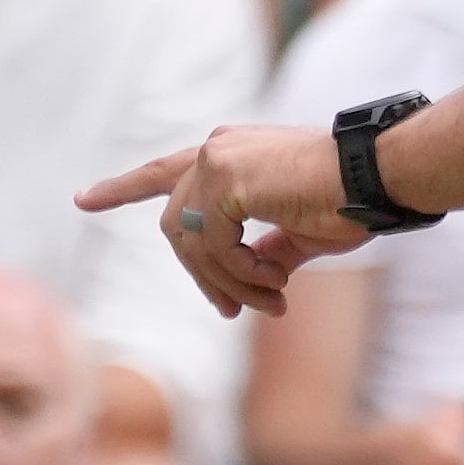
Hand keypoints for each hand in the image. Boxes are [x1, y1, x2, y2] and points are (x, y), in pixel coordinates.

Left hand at [78, 124, 371, 319]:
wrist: (380, 175)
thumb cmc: (354, 199)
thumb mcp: (301, 231)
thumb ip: (265, 248)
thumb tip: (251, 277)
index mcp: (230, 155)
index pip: (163, 172)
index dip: (122, 188)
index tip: (83, 201)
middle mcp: (214, 152)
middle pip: (176, 227)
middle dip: (203, 277)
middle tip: (233, 312)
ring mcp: (215, 162)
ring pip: (191, 242)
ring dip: (229, 283)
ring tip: (272, 301)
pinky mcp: (224, 180)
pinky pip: (214, 246)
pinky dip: (242, 274)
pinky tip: (276, 282)